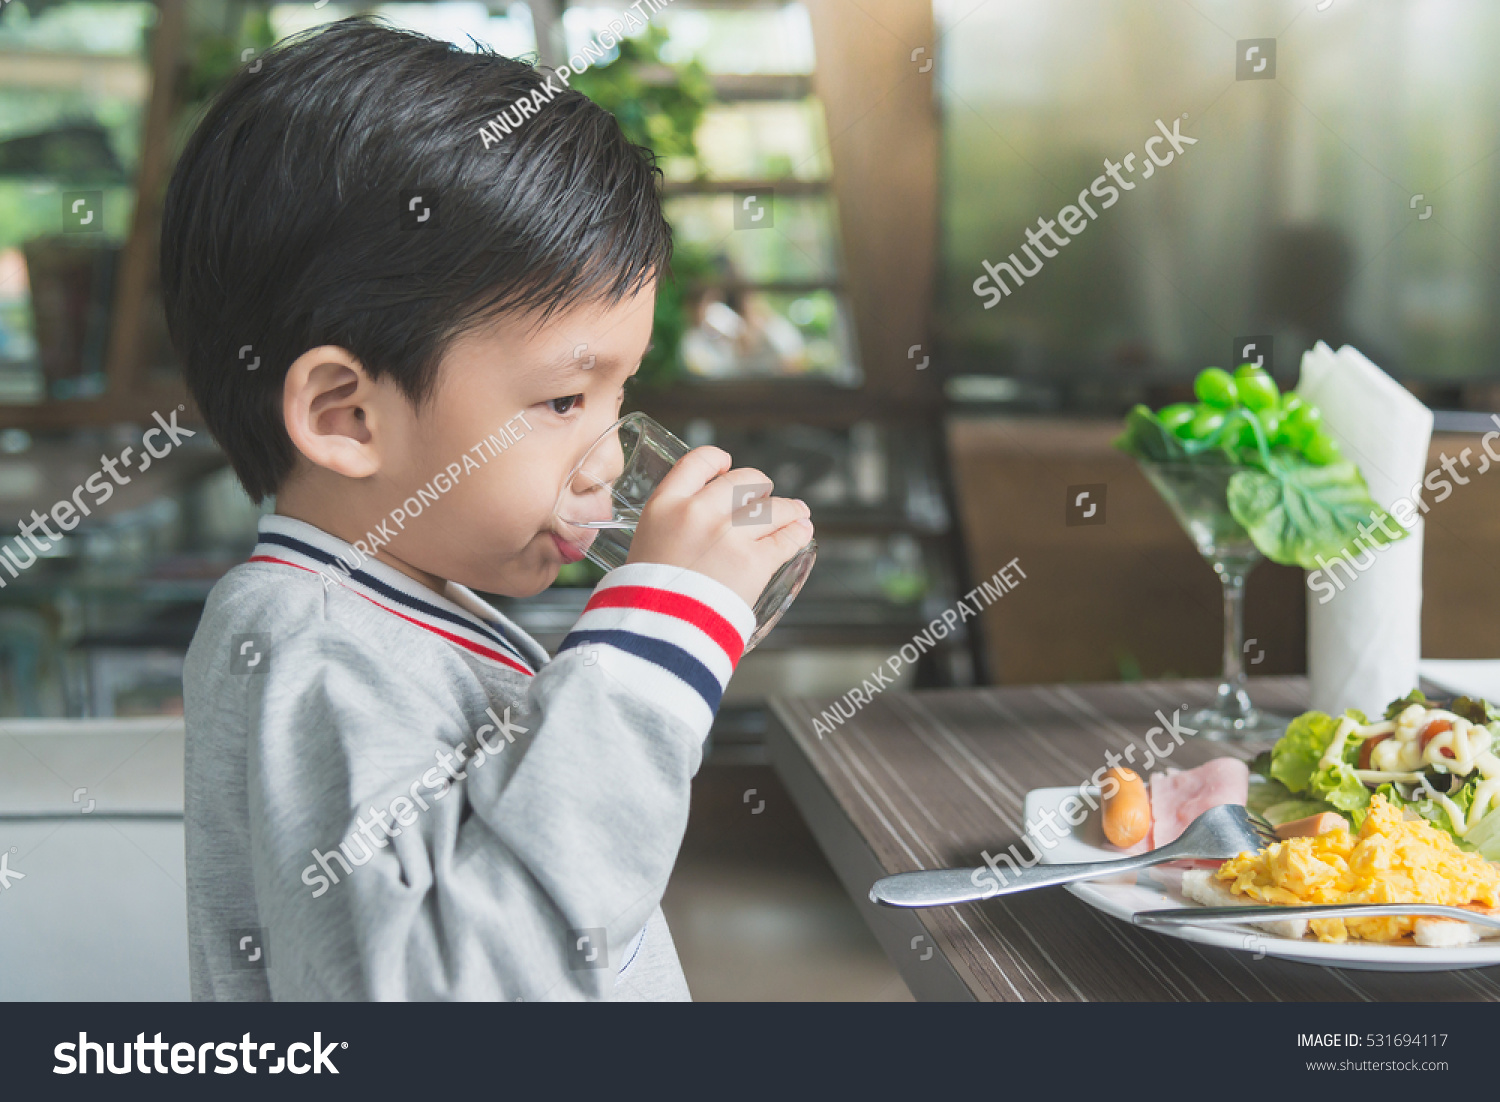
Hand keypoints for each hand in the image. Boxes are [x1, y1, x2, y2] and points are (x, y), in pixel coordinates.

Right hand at [627, 446, 812, 609]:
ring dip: (789, 509)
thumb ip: (674, 524)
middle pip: (743, 481)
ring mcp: (728, 536)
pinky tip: (802, 531)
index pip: (698, 461)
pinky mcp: (753, 562)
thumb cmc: (648, 598)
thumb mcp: (647, 545)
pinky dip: (798, 532)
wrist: (658, 633)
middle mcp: (698, 512)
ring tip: (797, 513)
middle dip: (759, 486)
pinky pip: (786, 538)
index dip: (719, 461)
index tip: (728, 466)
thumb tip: (707, 514)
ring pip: (772, 508)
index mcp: (665, 505)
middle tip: (764, 495)